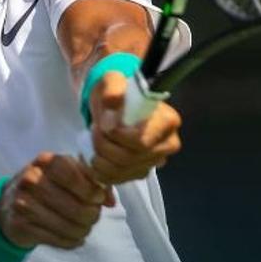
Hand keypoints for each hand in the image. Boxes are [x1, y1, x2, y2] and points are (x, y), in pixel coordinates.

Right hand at [0, 152, 113, 249]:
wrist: (9, 204)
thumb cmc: (47, 184)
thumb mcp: (67, 173)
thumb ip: (93, 181)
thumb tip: (110, 202)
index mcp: (45, 161)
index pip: (75, 177)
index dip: (92, 191)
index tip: (98, 199)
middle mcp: (31, 179)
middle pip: (76, 207)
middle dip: (92, 215)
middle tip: (93, 216)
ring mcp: (23, 203)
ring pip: (69, 226)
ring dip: (83, 230)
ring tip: (84, 228)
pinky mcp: (20, 225)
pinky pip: (58, 240)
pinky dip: (71, 241)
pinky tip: (73, 237)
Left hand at [86, 71, 181, 185]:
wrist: (114, 105)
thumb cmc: (118, 92)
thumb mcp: (112, 80)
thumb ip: (113, 89)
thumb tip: (113, 104)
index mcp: (167, 122)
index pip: (141, 142)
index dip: (117, 136)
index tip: (103, 123)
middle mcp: (167, 145)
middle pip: (129, 158)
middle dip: (103, 145)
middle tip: (93, 130)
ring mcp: (153, 162)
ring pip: (120, 172)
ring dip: (99, 158)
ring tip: (93, 141)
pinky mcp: (139, 173)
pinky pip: (115, 180)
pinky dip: (99, 171)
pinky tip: (95, 155)